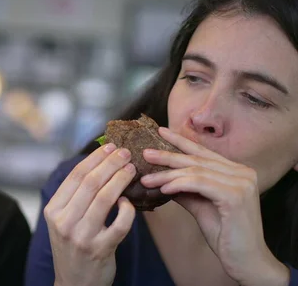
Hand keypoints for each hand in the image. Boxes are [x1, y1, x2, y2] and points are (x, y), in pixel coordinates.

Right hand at [44, 144, 136, 285]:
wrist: (75, 284)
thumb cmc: (73, 246)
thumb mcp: (63, 221)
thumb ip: (75, 197)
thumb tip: (98, 163)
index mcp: (53, 211)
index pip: (75, 177)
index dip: (94, 158)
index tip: (109, 146)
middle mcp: (64, 222)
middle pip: (90, 183)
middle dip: (110, 164)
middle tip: (125, 153)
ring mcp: (82, 237)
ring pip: (105, 199)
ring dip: (121, 180)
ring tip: (131, 169)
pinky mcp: (100, 249)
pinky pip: (120, 223)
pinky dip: (127, 209)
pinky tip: (129, 202)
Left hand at [141, 127, 288, 285]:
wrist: (245, 259)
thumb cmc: (224, 233)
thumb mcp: (200, 205)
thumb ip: (186, 189)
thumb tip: (163, 178)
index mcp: (237, 171)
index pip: (203, 152)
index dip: (181, 141)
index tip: (160, 132)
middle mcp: (243, 172)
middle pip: (197, 159)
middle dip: (168, 155)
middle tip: (146, 153)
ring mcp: (242, 182)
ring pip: (196, 171)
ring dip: (167, 174)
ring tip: (146, 178)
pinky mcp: (236, 195)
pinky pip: (200, 183)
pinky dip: (179, 184)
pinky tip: (163, 188)